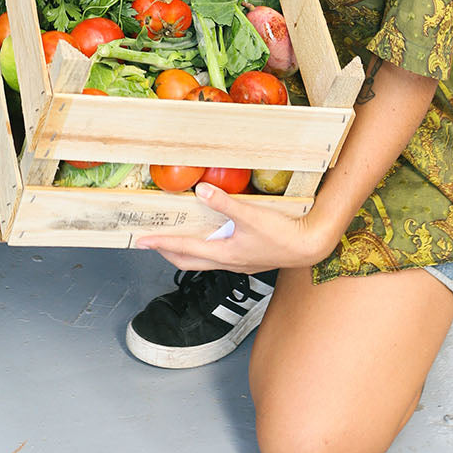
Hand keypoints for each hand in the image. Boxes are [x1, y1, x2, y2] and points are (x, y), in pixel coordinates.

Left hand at [133, 179, 337, 273]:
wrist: (310, 247)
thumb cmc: (284, 236)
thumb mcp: (252, 216)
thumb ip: (225, 203)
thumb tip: (201, 189)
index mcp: (225, 254)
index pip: (184, 249)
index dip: (161, 243)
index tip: (141, 240)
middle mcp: (228, 262)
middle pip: (188, 261)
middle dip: (166, 251)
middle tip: (152, 242)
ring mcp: (238, 263)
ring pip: (202, 260)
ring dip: (185, 251)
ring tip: (173, 238)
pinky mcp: (247, 259)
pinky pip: (217, 256)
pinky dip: (204, 247)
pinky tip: (208, 235)